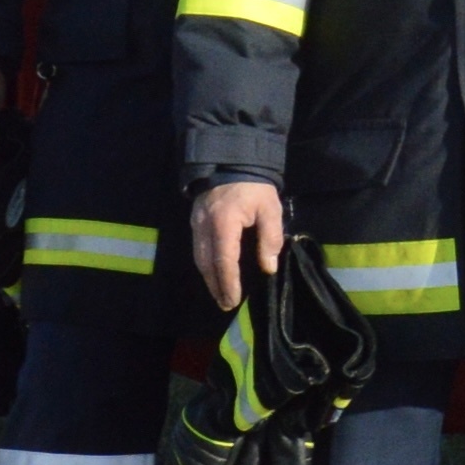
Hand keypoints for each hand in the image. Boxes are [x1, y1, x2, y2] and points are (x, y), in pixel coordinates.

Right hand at [190, 178, 284, 312]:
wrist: (231, 160)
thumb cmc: (254, 186)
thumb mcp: (270, 209)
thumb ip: (270, 238)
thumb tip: (268, 267)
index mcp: (223, 223)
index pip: (223, 260)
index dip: (228, 282)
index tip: (233, 299)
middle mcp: (203, 226)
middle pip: (206, 263)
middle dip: (216, 286)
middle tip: (226, 304)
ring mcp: (195, 224)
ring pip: (198, 257)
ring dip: (209, 278)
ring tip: (220, 294)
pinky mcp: (194, 221)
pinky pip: (197, 248)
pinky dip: (205, 264)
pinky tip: (214, 273)